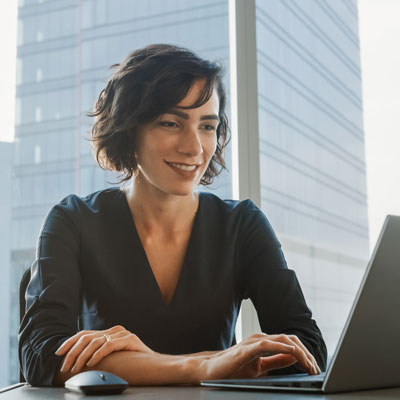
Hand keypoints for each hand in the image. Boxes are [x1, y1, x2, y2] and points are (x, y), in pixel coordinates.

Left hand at [55, 325, 153, 373]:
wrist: (153, 363)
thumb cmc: (130, 362)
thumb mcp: (111, 356)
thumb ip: (99, 353)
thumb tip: (75, 361)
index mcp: (108, 332)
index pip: (85, 334)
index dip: (70, 342)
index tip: (58, 353)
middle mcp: (114, 330)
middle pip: (88, 337)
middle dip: (73, 352)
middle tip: (66, 366)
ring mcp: (122, 334)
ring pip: (96, 342)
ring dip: (83, 356)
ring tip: (77, 368)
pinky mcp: (129, 339)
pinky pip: (109, 345)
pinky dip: (98, 354)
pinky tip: (92, 363)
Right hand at [197, 333, 320, 381]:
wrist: (211, 371)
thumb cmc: (233, 368)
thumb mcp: (260, 366)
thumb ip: (276, 361)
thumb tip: (294, 358)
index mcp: (265, 343)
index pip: (290, 344)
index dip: (305, 355)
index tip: (314, 369)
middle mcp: (261, 339)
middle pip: (290, 340)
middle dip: (306, 354)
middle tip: (315, 369)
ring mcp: (253, 342)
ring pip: (282, 340)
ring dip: (298, 352)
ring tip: (308, 363)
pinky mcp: (245, 350)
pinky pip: (266, 345)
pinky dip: (280, 347)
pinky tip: (291, 353)